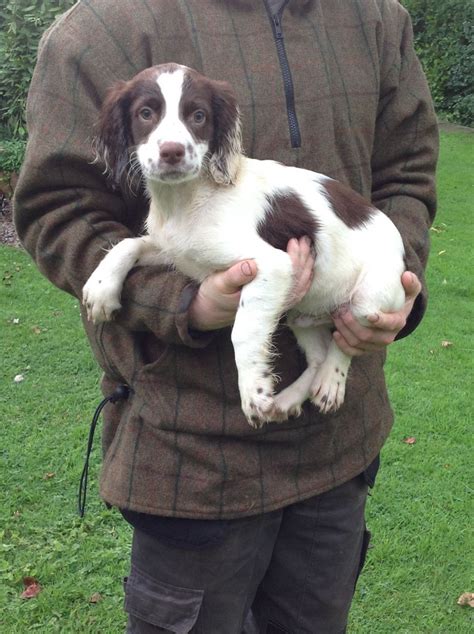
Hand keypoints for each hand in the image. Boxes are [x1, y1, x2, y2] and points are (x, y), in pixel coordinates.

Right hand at [189, 236, 314, 330]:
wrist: (211, 310)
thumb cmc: (215, 294)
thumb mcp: (220, 283)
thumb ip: (234, 276)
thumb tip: (252, 266)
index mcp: (263, 298)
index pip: (287, 278)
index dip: (293, 259)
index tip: (293, 241)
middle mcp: (273, 303)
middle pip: (298, 281)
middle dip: (304, 258)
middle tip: (304, 238)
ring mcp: (275, 303)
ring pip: (300, 285)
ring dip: (306, 265)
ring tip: (306, 245)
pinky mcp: (274, 300)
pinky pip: (295, 289)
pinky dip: (303, 275)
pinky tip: (305, 262)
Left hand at [332, 271, 421, 355]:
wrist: (392, 314)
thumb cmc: (399, 299)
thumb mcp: (409, 291)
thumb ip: (411, 283)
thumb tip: (406, 276)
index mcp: (398, 323)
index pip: (389, 325)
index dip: (379, 321)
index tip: (367, 314)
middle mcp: (387, 337)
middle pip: (367, 336)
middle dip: (352, 324)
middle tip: (341, 311)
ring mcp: (376, 345)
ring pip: (357, 343)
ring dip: (344, 331)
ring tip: (336, 316)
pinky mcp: (366, 349)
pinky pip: (353, 352)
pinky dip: (343, 345)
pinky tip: (335, 333)